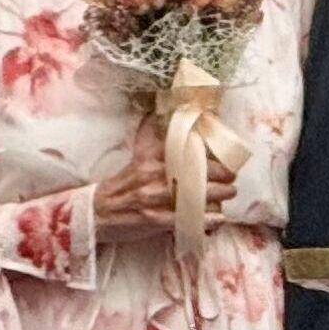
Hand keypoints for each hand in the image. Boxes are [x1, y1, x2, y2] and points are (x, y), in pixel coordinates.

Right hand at [91, 119, 234, 242]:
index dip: (211, 156)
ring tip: (229, 194)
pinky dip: (204, 220)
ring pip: (194, 196)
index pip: (187, 151)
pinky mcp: (154, 220)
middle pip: (196, 173)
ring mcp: (154, 199)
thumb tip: (156, 109)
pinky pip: (185, 219)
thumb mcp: (135, 156)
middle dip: (221, 176)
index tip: (227, 158)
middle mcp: (154, 177)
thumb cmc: (122, 184)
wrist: (96, 213)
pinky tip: (218, 219)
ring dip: (217, 196)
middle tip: (232, 178)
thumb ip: (149, 136)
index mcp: (151, 158)